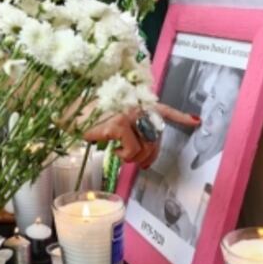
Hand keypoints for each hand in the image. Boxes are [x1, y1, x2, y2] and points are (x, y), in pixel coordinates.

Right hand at [84, 104, 199, 169]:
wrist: (66, 106)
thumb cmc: (84, 112)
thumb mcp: (109, 115)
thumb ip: (129, 125)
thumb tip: (141, 146)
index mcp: (137, 101)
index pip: (165, 109)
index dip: (181, 116)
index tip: (197, 121)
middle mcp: (137, 105)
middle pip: (156, 138)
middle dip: (149, 155)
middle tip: (136, 162)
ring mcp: (130, 113)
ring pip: (146, 147)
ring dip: (133, 157)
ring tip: (118, 153)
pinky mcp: (120, 124)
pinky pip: (131, 150)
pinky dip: (124, 156)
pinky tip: (113, 151)